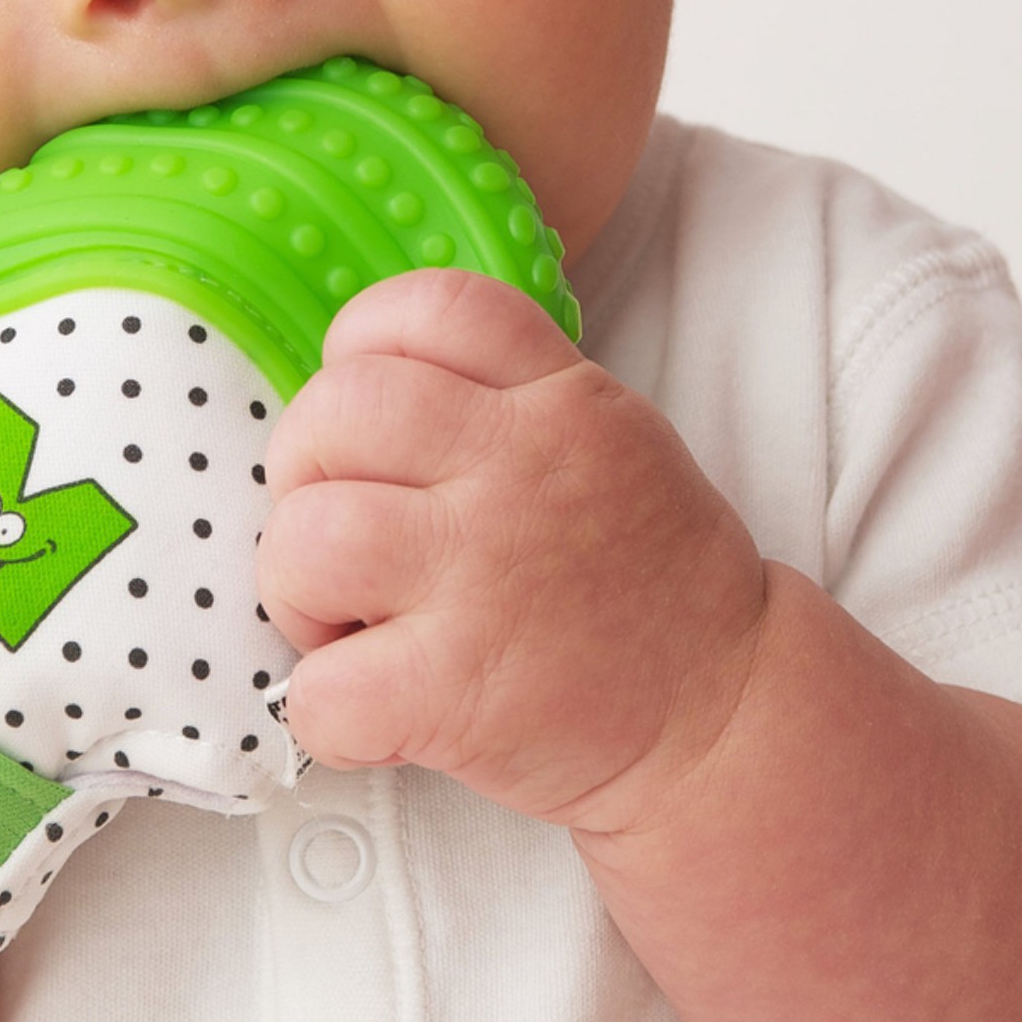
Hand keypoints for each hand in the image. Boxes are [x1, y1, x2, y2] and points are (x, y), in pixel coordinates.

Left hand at [256, 269, 766, 833]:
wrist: (725, 715)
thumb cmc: (644, 579)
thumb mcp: (606, 436)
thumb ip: (503, 394)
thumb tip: (358, 391)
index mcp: (560, 399)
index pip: (429, 306)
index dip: (360, 348)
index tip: (366, 417)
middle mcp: (520, 470)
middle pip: (337, 409)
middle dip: (301, 468)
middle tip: (334, 527)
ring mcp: (485, 577)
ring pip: (305, 536)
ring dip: (295, 585)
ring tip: (343, 619)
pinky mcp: (459, 691)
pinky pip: (321, 686)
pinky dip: (321, 708)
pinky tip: (370, 709)